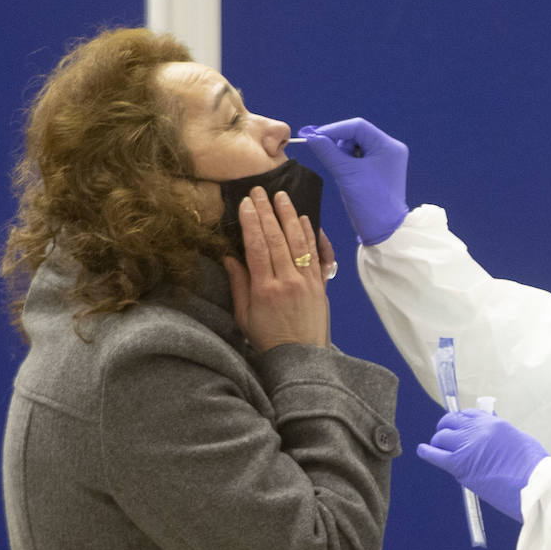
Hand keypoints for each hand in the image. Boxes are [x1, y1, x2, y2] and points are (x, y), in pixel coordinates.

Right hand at [222, 186, 331, 351]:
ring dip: (290, 217)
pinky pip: (317, 255)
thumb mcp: (244, 315)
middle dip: (267, 212)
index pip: (257, 248)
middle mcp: (288, 281)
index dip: (251, 223)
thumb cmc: (268, 338)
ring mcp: (307, 281)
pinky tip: (305, 219)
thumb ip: (238, 284)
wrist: (301, 358)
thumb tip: (229, 256)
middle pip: (277, 239)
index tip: (246, 203)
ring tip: (282, 197)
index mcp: (265, 289)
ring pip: (299, 242)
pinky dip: (312, 235)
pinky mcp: (321, 284)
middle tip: (260, 191)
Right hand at [298, 118, 408, 244]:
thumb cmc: (370, 202)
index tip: (314, 136)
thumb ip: (328, 151)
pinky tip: (345, 173)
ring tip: (340, 170)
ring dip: (343, 153)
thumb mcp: (345, 173)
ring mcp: (386, 160)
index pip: (357, 126)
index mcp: (388, 146)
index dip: (334, 129)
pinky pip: (360, 157)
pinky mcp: (380, 170)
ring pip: (357, 145)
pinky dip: (348, 161)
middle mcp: (390, 149)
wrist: (384, 231)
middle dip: (339, 142)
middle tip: (326, 154)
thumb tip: (311, 137)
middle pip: (357, 134)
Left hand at [417, 410, 548, 521]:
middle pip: (452, 422)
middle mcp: (478, 430)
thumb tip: (492, 436)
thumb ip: (502, 435)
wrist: (534, 486)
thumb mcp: (519, 441)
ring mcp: (467, 446)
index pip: (469, 414)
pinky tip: (422, 451)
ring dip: (439, 443)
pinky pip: (435, 455)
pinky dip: (427, 452)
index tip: (460, 427)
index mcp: (494, 423)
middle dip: (447, 429)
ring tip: (438, 448)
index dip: (462, 421)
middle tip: (447, 438)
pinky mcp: (459, 465)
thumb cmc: (534, 468)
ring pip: (441, 437)